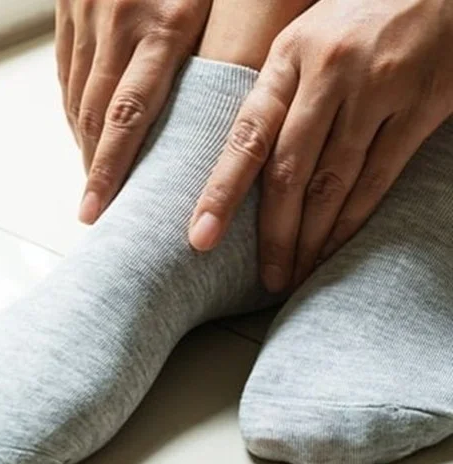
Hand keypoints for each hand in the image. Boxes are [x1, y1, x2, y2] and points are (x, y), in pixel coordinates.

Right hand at [55, 0, 212, 223]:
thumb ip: (228, 40)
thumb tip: (242, 98)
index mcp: (162, 24)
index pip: (128, 114)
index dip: (110, 167)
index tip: (100, 208)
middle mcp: (117, 26)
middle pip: (94, 115)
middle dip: (92, 169)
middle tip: (94, 210)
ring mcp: (86, 18)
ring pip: (75, 96)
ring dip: (82, 143)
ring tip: (92, 180)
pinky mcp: (69, 11)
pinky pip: (66, 72)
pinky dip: (73, 108)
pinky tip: (83, 133)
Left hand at [189, 0, 452, 291]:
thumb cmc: (360, 15)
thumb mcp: (306, 39)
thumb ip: (277, 92)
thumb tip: (243, 160)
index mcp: (288, 57)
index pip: (246, 135)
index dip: (221, 192)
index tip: (200, 236)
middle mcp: (328, 74)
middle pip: (289, 170)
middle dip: (273, 232)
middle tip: (264, 278)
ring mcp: (377, 90)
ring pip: (334, 182)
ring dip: (313, 236)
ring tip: (295, 273)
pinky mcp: (422, 106)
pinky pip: (380, 176)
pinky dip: (354, 219)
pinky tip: (337, 247)